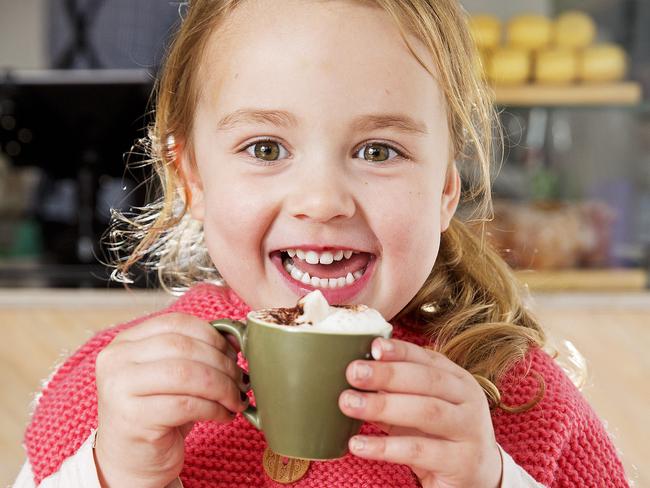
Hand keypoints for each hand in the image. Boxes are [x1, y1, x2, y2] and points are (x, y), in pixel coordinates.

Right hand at [94, 313, 248, 487]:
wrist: (130, 461)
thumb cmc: (158, 413)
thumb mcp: (174, 376)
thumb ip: (197, 351)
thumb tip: (237, 337)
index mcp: (126, 341)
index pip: (177, 323)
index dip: (213, 335)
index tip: (234, 352)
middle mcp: (116, 360)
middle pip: (183, 347)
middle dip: (222, 362)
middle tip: (240, 378)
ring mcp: (120, 389)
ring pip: (186, 374)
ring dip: (221, 386)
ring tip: (236, 398)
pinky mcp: (133, 419)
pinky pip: (186, 405)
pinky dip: (214, 408)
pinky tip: (224, 415)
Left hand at [339, 338, 501, 487]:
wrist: (479, 476)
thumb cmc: (440, 435)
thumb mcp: (419, 407)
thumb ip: (394, 391)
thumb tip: (354, 374)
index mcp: (457, 379)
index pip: (427, 358)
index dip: (400, 351)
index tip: (373, 346)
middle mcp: (468, 400)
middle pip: (427, 381)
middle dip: (387, 374)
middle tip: (353, 373)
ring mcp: (469, 430)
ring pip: (425, 412)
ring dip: (383, 405)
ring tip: (348, 403)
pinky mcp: (461, 462)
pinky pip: (418, 451)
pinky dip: (384, 446)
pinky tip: (358, 445)